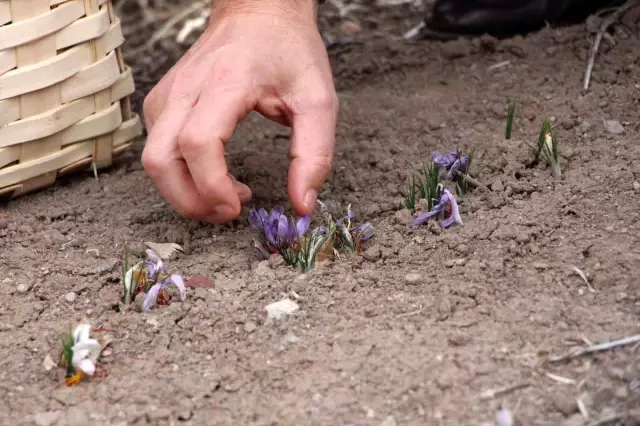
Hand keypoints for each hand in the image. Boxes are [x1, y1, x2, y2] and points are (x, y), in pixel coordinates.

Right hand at [141, 0, 337, 222]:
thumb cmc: (289, 51)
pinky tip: (213, 174)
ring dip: (183, 192)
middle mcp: (186, 87)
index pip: (198, 143)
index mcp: (226, 82)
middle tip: (231, 210)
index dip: (212, 185)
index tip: (239, 205)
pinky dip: (179, 175)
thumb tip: (302, 205)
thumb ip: (314, 155)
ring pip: (152, 159)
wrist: (259, 11)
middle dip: (191, 201)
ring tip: (227, 195)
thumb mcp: (318, 101)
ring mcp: (168, 94)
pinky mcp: (162, 102)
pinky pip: (157, 149)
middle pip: (160, 160)